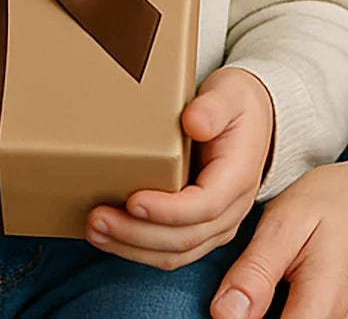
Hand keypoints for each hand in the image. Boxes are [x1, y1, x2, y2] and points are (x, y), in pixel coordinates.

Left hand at [86, 66, 274, 268]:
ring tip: (95, 230)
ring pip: (176, 253)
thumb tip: (194, 123)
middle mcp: (231, 210)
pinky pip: (171, 250)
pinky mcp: (200, 228)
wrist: (253, 118)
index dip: (168, 210)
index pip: (204, 206)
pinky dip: (138, 249)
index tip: (133, 200)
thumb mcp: (229, 94)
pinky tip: (109, 237)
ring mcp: (216, 224)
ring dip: (132, 247)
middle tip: (97, 218)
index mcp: (238, 177)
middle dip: (137, 234)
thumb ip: (213, 107)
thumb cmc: (235, 104)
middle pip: (185, 238)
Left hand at [208, 145, 347, 318]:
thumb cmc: (338, 201)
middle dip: (254, 318)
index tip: (228, 308)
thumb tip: (222, 315)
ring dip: (274, 314)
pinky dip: (290, 313)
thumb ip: (256, 271)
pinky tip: (278, 296)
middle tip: (247, 290)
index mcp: (323, 303)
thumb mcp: (287, 219)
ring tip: (261, 289)